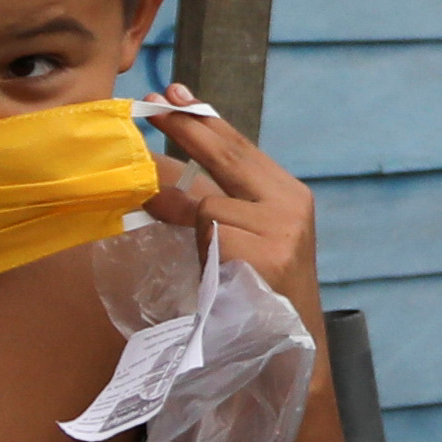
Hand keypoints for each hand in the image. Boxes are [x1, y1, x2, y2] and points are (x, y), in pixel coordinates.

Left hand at [148, 95, 321, 314]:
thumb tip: (162, 174)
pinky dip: (203, 252)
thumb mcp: (249, 237)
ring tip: (220, 264)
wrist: (292, 348)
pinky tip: (224, 274)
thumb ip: (219, 202)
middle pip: (227, 155)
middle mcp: (290, 204)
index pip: (241, 147)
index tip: (175, 93)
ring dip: (197, 231)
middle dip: (184, 127)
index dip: (205, 119)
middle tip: (149, 104)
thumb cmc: (261, 290)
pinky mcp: (264, 254)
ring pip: (207, 205)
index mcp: (289, 195)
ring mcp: (280, 229)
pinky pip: (209, 235)